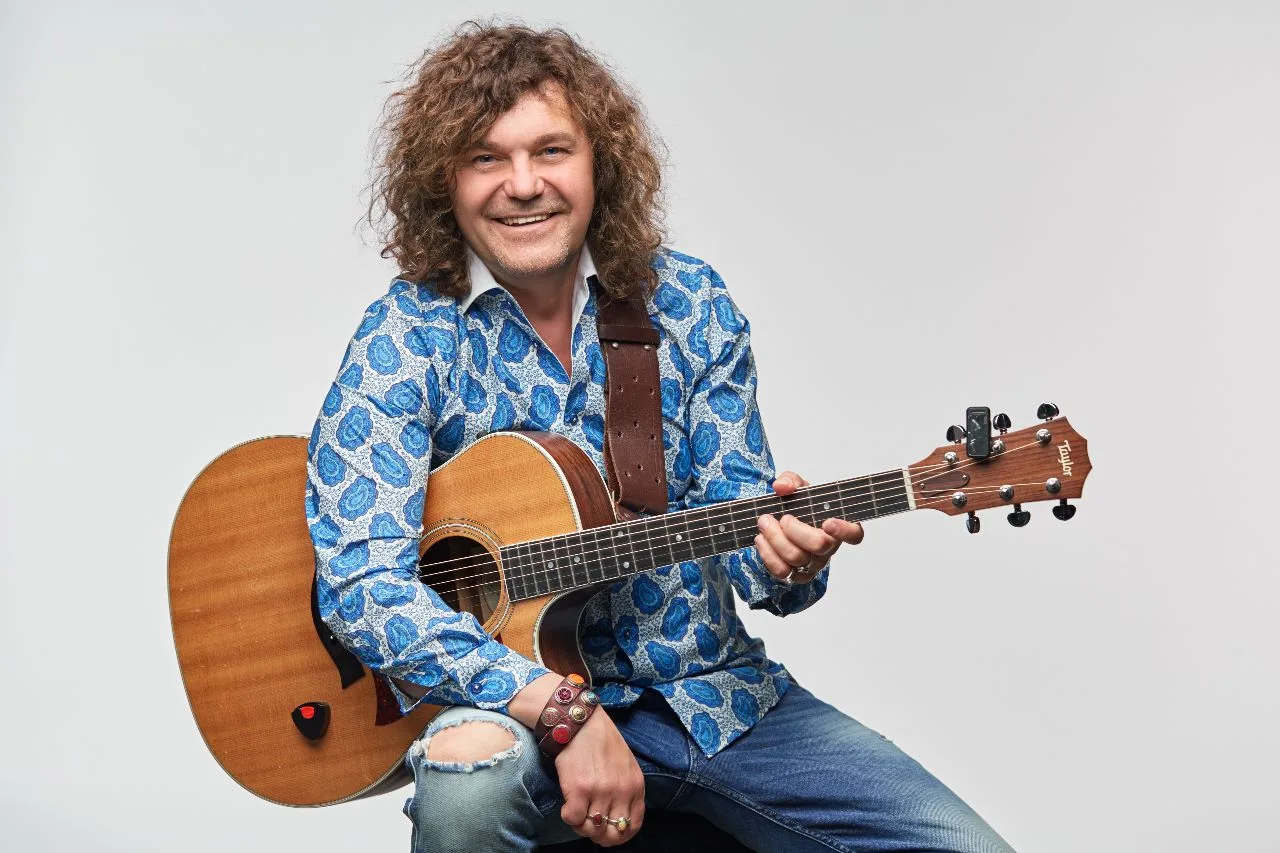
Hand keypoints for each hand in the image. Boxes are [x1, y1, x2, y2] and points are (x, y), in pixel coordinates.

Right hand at [508, 673, 643, 845]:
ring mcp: (601, 791)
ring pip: (591, 829)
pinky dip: (568, 817)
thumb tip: (617, 817)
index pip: (633, 825)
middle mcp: (621, 791)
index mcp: (635, 785)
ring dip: (581, 825)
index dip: (619, 834)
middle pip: (613, 833)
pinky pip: (573, 819)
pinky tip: (567, 804)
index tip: (607, 830)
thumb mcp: (626, 763)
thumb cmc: (600, 740)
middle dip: (599, 834)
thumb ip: (626, 789)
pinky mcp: (579, 790)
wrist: (579, 720)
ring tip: (577, 811)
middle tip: (588, 824)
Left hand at [755, 470, 864, 583]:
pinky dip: (767, 554)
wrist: (780, 520)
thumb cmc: (797, 506)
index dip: (844, 531)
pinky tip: (761, 539)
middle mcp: (829, 547)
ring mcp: (814, 564)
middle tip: (782, 518)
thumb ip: (790, 481)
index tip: (827, 522)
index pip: (854, 534)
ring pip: (796, 558)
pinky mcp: (796, 575)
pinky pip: (782, 571)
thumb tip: (782, 487)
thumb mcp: (796, 487)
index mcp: (837, 525)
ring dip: (775, 538)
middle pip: (818, 545)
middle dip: (794, 529)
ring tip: (765, 523)